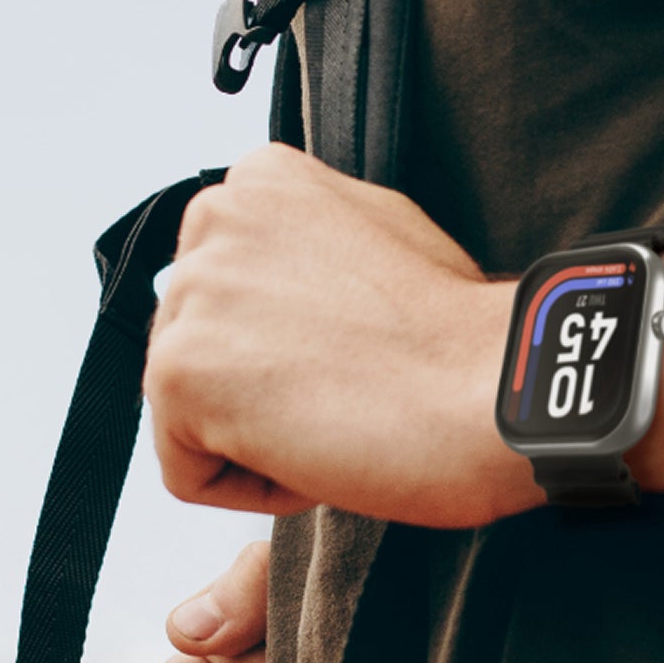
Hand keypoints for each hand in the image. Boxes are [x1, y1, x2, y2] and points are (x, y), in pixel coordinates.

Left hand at [147, 143, 538, 525]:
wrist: (487, 389)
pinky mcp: (176, 372)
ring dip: (264, 433)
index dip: (293, 335)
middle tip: (352, 380)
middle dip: (268, 382)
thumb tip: (267, 280)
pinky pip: (189, 470)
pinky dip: (258, 483)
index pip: (226, 287)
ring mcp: (188, 294)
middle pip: (202, 344)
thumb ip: (307, 240)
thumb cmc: (458, 335)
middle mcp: (215, 219)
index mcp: (263, 179)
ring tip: (343, 409)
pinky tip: (323, 443)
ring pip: (191, 409)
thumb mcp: (384, 232)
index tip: (354, 343)